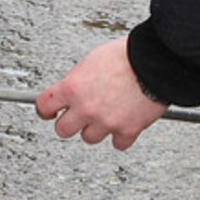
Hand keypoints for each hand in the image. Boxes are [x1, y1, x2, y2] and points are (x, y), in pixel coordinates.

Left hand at [35, 37, 167, 149]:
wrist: (155, 62)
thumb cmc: (127, 55)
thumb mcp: (91, 60)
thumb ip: (77, 79)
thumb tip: (72, 88)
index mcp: (72, 87)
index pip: (44, 106)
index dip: (46, 109)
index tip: (49, 112)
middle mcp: (86, 108)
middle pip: (63, 130)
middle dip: (69, 123)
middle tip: (78, 116)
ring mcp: (106, 122)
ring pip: (89, 138)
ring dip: (96, 129)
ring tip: (106, 115)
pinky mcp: (127, 130)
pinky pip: (118, 144)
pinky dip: (121, 136)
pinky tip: (123, 123)